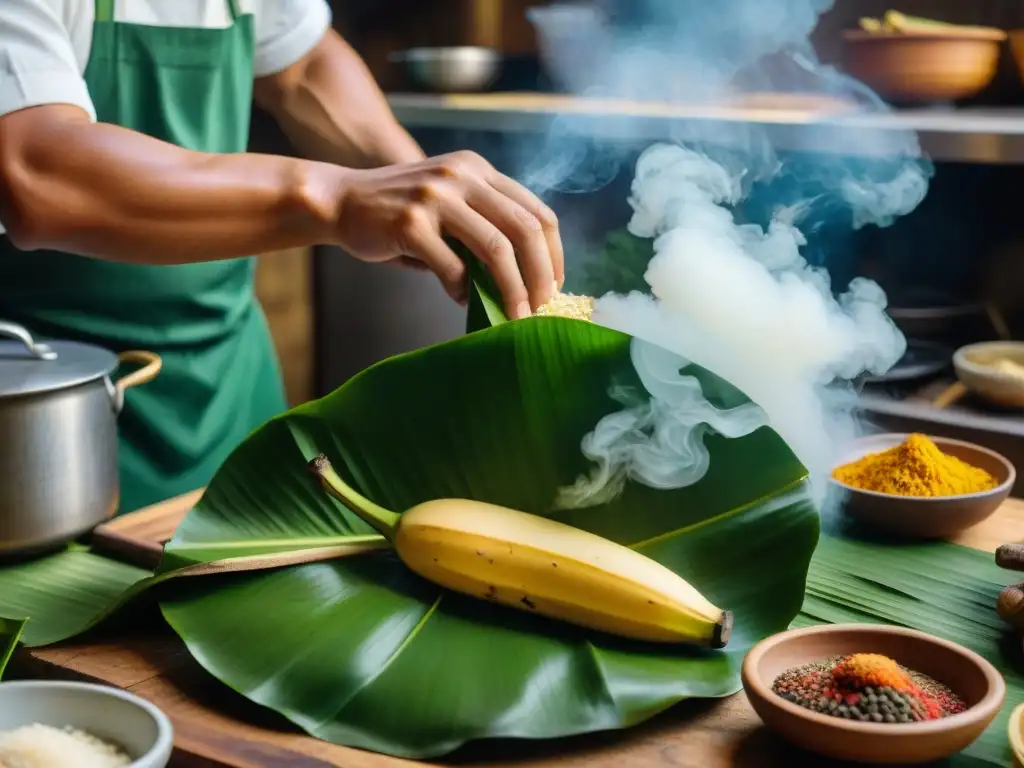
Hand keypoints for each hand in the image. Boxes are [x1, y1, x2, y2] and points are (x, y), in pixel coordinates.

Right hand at [332, 151, 563, 318]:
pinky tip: (461, 298)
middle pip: (524, 229)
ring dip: (511, 289)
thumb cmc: (398, 212)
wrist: (340, 200)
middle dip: (540, 276)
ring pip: (496, 248)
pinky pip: (452, 267)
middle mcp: (462, 176)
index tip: (554, 285)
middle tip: (541, 308)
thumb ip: (483, 225)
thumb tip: (524, 279)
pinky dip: (463, 290)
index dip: (554, 253)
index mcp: (477, 169)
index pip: (536, 211)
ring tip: (514, 315)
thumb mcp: (448, 203)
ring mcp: (436, 197)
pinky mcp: (410, 222)